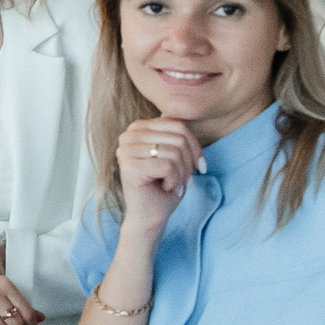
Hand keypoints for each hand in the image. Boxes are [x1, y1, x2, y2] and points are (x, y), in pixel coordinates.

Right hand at [115, 116, 204, 241]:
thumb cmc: (164, 185)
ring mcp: (125, 151)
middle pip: (178, 137)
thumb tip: (181, 109)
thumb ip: (175, 133)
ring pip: (174, 152)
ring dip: (182, 174)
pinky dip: (174, 180)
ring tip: (174, 185)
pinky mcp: (129, 167)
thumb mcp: (174, 154)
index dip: (194, 146)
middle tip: (184, 180)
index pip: (177, 124)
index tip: (198, 166)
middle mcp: (128, 136)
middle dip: (189, 162)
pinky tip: (166, 188)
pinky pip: (167, 165)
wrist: (151, 216)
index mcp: (137, 128)